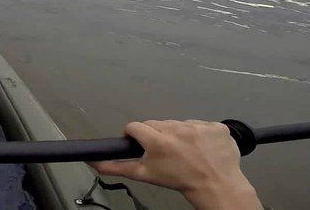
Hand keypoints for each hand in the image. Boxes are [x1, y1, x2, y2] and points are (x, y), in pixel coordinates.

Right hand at [90, 120, 260, 209]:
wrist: (215, 186)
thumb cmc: (179, 180)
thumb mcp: (145, 174)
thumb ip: (116, 166)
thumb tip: (93, 162)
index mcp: (157, 140)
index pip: (135, 126)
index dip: (135, 135)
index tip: (141, 143)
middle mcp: (177, 129)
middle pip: (157, 124)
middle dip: (158, 135)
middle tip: (165, 151)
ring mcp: (198, 126)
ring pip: (179, 123)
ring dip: (179, 134)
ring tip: (186, 150)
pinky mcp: (216, 126)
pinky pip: (202, 124)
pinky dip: (201, 134)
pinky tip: (202, 147)